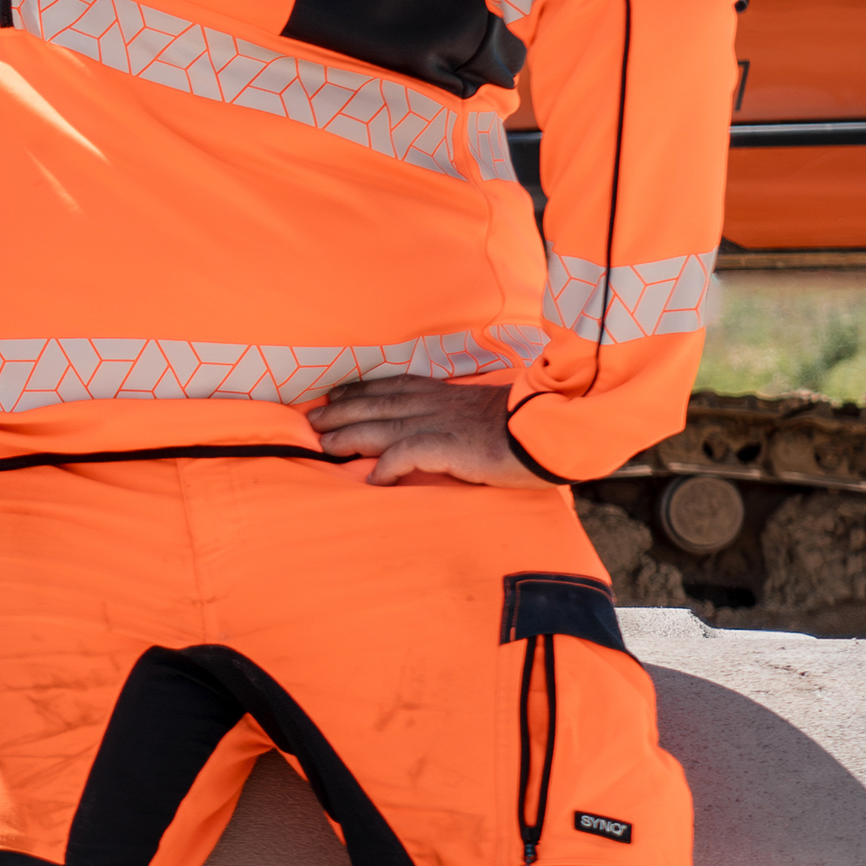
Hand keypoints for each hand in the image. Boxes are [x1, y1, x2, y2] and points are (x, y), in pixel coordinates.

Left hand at [311, 371, 542, 488]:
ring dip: (349, 436)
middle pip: (378, 403)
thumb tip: (441, 435)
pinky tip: (371, 480)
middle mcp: (437, 404)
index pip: (394, 386)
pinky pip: (409, 454)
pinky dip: (387, 466)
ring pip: (383, 426)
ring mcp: (442, 423)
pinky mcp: (451, 446)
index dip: (361, 390)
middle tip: (311, 420)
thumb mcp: (484, 414)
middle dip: (341, 411)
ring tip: (322, 447)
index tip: (335, 395)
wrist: (553, 430)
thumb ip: (458, 419)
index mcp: (446, 394)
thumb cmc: (525, 426)